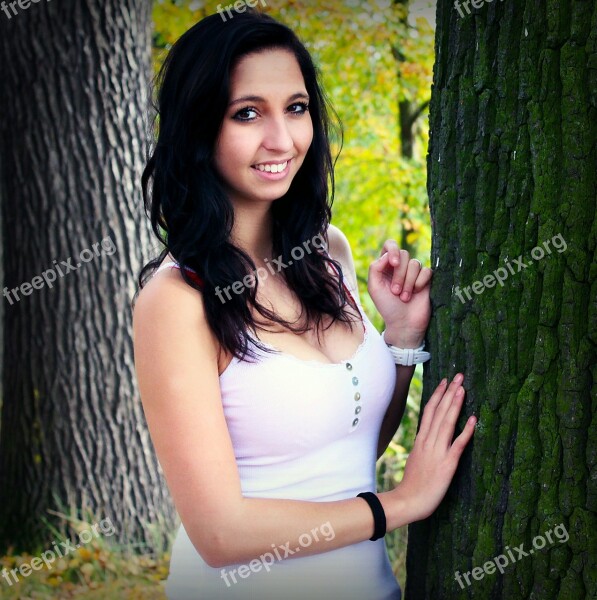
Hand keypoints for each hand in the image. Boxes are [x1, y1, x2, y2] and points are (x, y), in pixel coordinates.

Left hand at [368, 241, 431, 346]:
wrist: (404, 323)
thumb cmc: (387, 307)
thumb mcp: (374, 288)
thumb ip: (375, 268)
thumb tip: (387, 255)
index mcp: (386, 266)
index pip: (390, 245)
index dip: (392, 250)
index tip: (393, 263)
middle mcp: (400, 267)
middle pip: (403, 254)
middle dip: (399, 274)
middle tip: (395, 292)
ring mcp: (414, 273)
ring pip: (415, 263)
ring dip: (408, 282)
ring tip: (404, 297)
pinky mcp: (426, 279)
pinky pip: (426, 271)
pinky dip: (420, 283)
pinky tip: (416, 293)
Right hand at [388, 374, 475, 522]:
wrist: (408, 501)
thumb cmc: (412, 485)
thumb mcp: (416, 459)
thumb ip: (423, 446)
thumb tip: (427, 436)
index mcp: (421, 440)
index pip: (429, 411)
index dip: (438, 395)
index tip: (445, 381)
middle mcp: (428, 442)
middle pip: (439, 412)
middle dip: (449, 392)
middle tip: (458, 376)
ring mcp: (437, 452)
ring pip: (447, 423)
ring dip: (455, 404)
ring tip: (463, 388)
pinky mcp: (447, 464)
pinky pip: (458, 445)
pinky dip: (466, 431)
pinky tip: (474, 420)